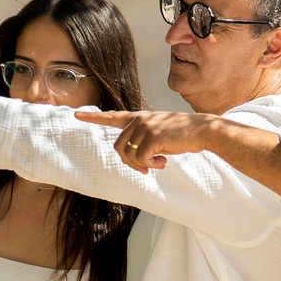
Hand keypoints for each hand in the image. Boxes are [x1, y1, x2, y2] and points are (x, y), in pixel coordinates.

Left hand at [76, 108, 214, 172]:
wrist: (203, 131)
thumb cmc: (182, 135)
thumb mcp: (159, 134)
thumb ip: (143, 140)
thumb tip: (133, 160)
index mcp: (140, 117)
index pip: (113, 117)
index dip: (94, 117)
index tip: (76, 114)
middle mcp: (139, 120)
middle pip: (119, 147)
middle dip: (130, 162)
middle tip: (147, 167)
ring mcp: (145, 126)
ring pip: (128, 155)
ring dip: (142, 164)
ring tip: (158, 162)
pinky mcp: (152, 136)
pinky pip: (141, 159)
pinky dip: (151, 164)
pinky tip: (164, 160)